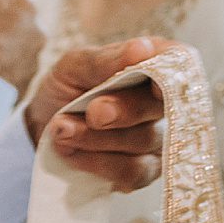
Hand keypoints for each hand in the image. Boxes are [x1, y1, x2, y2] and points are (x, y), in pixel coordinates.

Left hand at [26, 38, 166, 193]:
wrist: (41, 127)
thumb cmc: (66, 88)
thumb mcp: (74, 66)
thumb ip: (106, 59)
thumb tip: (142, 50)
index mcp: (154, 63)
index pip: (182, 64)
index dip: (173, 76)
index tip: (154, 86)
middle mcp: (164, 102)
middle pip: (162, 107)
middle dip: (123, 110)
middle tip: (92, 112)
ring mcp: (158, 140)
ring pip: (142, 141)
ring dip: (95, 137)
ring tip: (62, 128)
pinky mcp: (145, 172)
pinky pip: (132, 172)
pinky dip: (96, 162)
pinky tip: (72, 152)